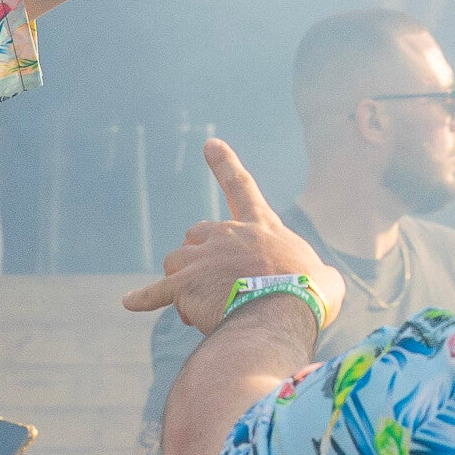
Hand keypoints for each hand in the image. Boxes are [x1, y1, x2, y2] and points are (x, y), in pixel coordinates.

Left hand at [123, 138, 345, 336]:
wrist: (283, 310)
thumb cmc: (309, 297)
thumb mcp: (324, 279)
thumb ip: (318, 274)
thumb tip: (323, 282)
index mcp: (259, 228)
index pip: (241, 187)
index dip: (225, 164)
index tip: (210, 144)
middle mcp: (226, 235)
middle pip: (197, 233)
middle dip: (199, 254)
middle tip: (216, 285)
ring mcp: (201, 258)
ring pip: (175, 261)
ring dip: (181, 281)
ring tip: (202, 306)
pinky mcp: (183, 285)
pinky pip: (156, 292)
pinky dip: (143, 298)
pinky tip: (130, 302)